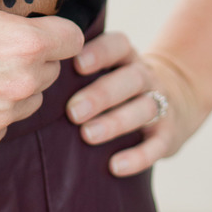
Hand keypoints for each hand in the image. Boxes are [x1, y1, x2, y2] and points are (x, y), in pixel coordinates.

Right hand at [0, 0, 84, 154]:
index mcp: (24, 44)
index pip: (73, 39)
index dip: (51, 27)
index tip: (25, 22)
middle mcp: (21, 86)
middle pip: (52, 69)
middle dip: (31, 54)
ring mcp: (1, 119)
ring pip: (30, 98)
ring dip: (13, 84)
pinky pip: (2, 123)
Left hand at [65, 32, 208, 176]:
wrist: (176, 101)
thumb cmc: (120, 86)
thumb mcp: (109, 68)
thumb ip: (80, 71)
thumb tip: (36, 78)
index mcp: (127, 57)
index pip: (118, 45)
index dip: (100, 53)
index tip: (76, 64)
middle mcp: (146, 77)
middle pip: (131, 79)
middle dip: (101, 95)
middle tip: (72, 111)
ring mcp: (161, 104)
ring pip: (144, 109)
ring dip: (116, 123)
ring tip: (87, 135)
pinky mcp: (169, 134)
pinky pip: (158, 145)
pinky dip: (138, 157)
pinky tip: (115, 166)